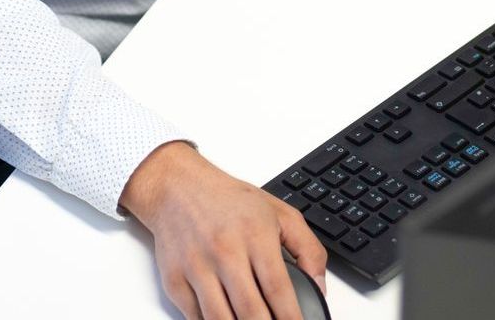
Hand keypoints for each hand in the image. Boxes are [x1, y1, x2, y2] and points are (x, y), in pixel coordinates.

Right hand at [119, 141, 326, 319]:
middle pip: (250, 311)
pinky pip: (195, 319)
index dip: (291, 318)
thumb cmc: (229, 201)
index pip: (278, 289)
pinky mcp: (175, 281)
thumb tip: (319, 287)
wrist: (177, 187)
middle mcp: (225, 251)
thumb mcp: (278, 212)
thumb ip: (307, 248)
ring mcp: (197, 268)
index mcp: (255, 234)